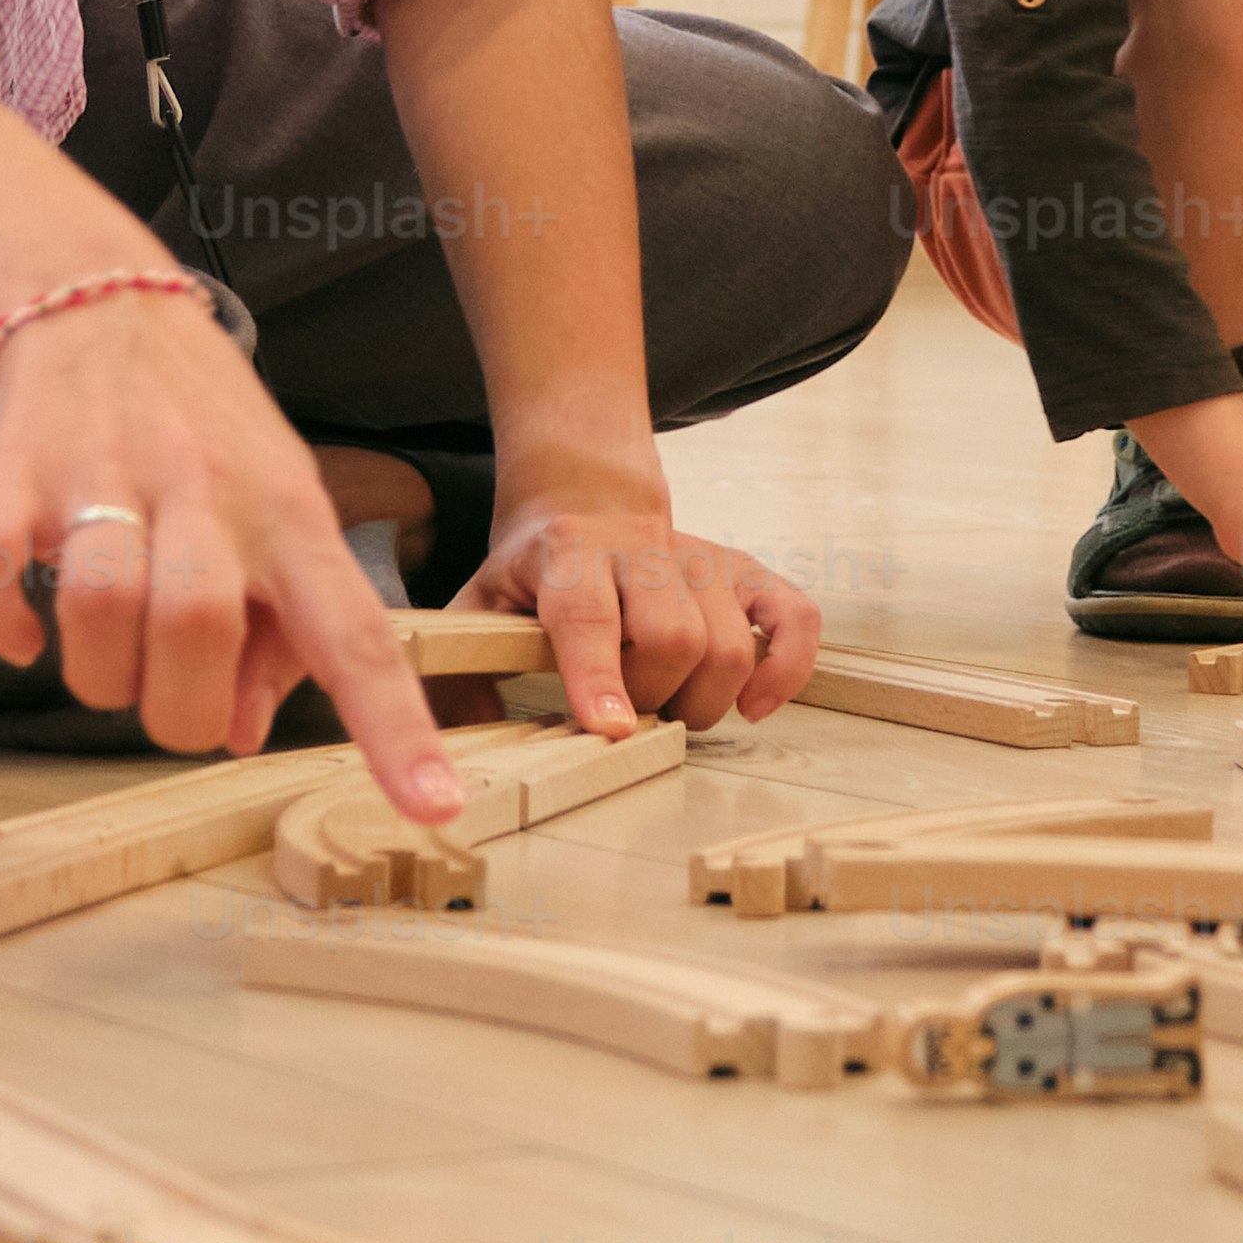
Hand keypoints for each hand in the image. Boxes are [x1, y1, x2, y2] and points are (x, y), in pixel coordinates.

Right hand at [0, 283, 463, 820]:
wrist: (92, 294)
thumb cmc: (200, 424)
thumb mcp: (273, 505)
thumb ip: (274, 627)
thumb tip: (241, 733)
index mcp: (288, 512)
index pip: (354, 630)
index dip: (392, 724)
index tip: (430, 807)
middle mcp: (204, 489)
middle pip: (199, 629)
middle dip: (177, 711)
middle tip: (169, 696)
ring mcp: (103, 472)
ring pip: (101, 606)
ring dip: (97, 676)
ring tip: (105, 659)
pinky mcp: (11, 468)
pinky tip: (21, 630)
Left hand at [465, 476, 817, 734]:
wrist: (583, 493)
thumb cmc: (532, 569)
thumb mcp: (479, 604)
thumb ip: (460, 668)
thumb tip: (448, 748)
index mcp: (568, 555)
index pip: (588, 615)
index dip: (599, 675)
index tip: (607, 728)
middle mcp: (641, 550)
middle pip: (672, 637)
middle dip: (653, 698)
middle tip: (629, 714)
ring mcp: (701, 558)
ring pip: (730, 642)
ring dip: (704, 699)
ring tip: (670, 705)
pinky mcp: (745, 569)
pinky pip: (794, 616)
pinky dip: (787, 668)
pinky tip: (753, 703)